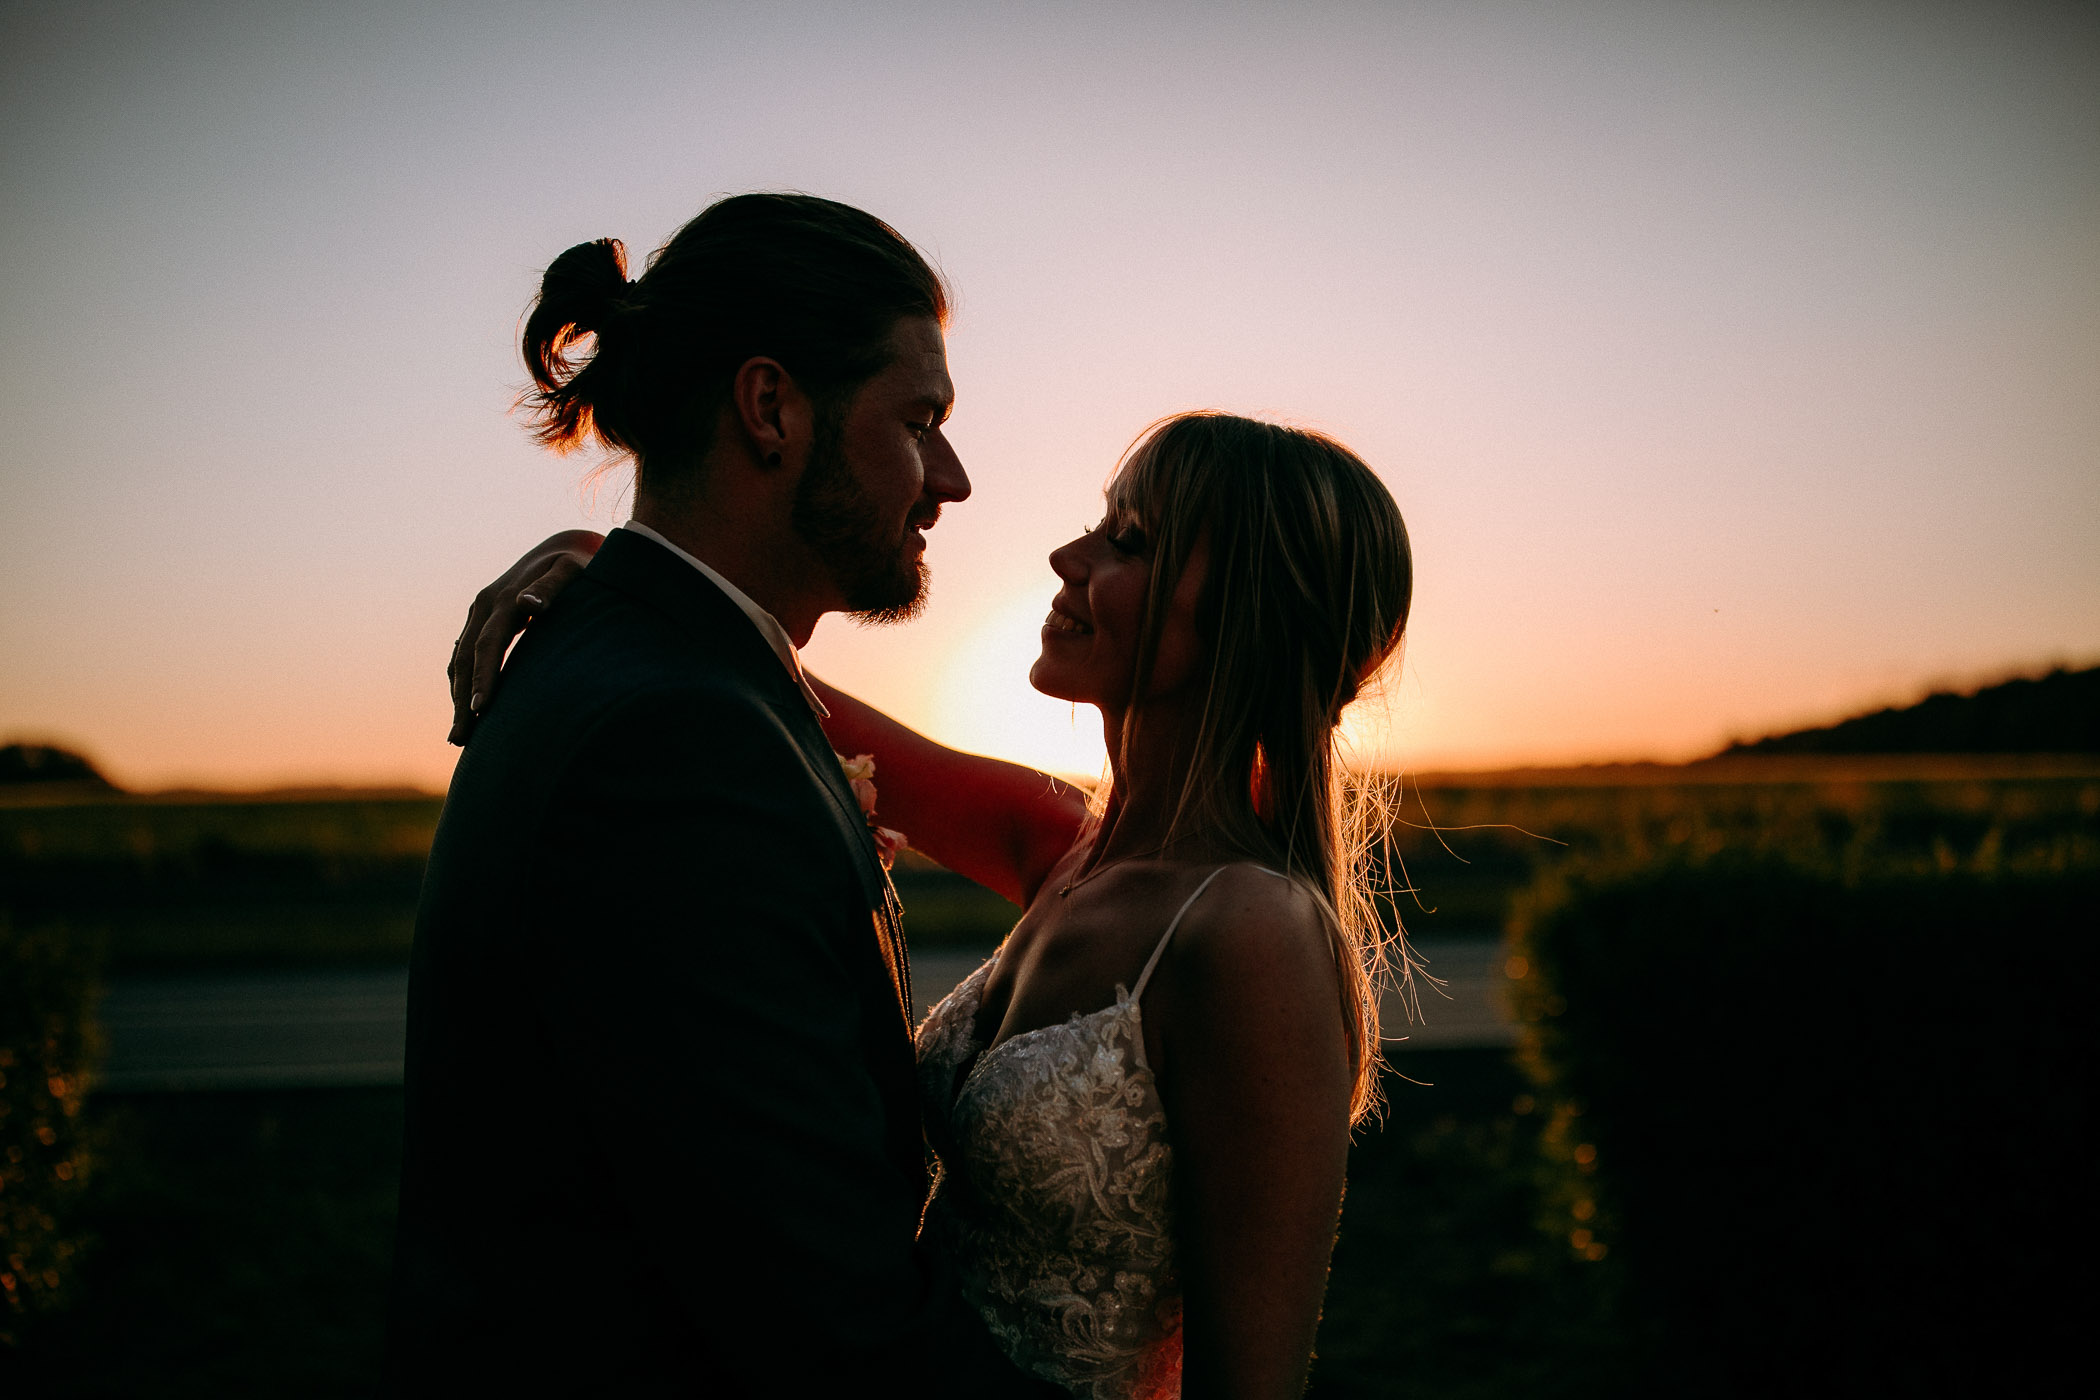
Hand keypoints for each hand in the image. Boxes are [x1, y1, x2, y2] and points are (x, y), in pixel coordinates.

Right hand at [447, 530, 603, 743]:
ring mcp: (480, 613)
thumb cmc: (578, 564)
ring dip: (457, 696)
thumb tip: (528, 605)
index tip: (479, 710)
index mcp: (504, 597)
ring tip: (460, 736)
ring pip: (460, 660)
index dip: (482, 678)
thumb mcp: (571, 571)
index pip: (487, 645)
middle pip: (466, 659)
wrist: (566, 547)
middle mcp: (484, 605)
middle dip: (462, 700)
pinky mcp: (484, 620)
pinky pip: (465, 655)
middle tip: (462, 739)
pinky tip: (465, 708)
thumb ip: (552, 587)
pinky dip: (462, 682)